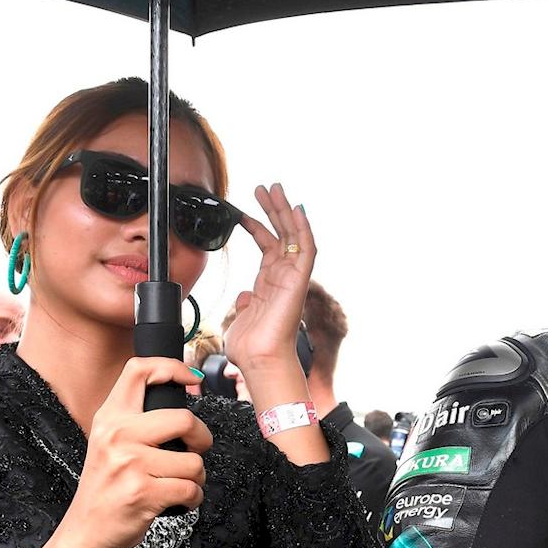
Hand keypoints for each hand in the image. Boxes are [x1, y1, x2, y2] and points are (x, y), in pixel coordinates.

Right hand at [58, 358, 212, 547]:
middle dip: (203, 438)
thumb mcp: (110, 442)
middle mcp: (117, 435)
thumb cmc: (107, 486)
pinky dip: (193, 499)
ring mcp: (130, 464)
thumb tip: (183, 394)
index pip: (138, 371)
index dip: (173, 367)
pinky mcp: (143, 493)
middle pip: (185, 419)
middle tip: (196, 449)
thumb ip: (138, 420)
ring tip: (177, 483)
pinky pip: (191, 489)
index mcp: (109, 417)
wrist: (85, 529)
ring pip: (194, 462)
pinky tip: (177, 501)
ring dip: (196, 478)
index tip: (192, 378)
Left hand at [223, 183, 315, 378]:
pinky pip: (306, 249)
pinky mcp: (299, 280)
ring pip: (293, 236)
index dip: (257, 227)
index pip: (268, 247)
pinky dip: (303, 229)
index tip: (243, 212)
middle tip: (263, 188)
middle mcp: (283, 277)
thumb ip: (246, 302)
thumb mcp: (241, 318)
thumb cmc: (250, 347)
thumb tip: (246, 294)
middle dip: (272, 210)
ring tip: (273, 189)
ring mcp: (293, 278)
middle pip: (281, 235)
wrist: (259, 359)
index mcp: (270, 283)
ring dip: (284, 211)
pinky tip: (295, 210)